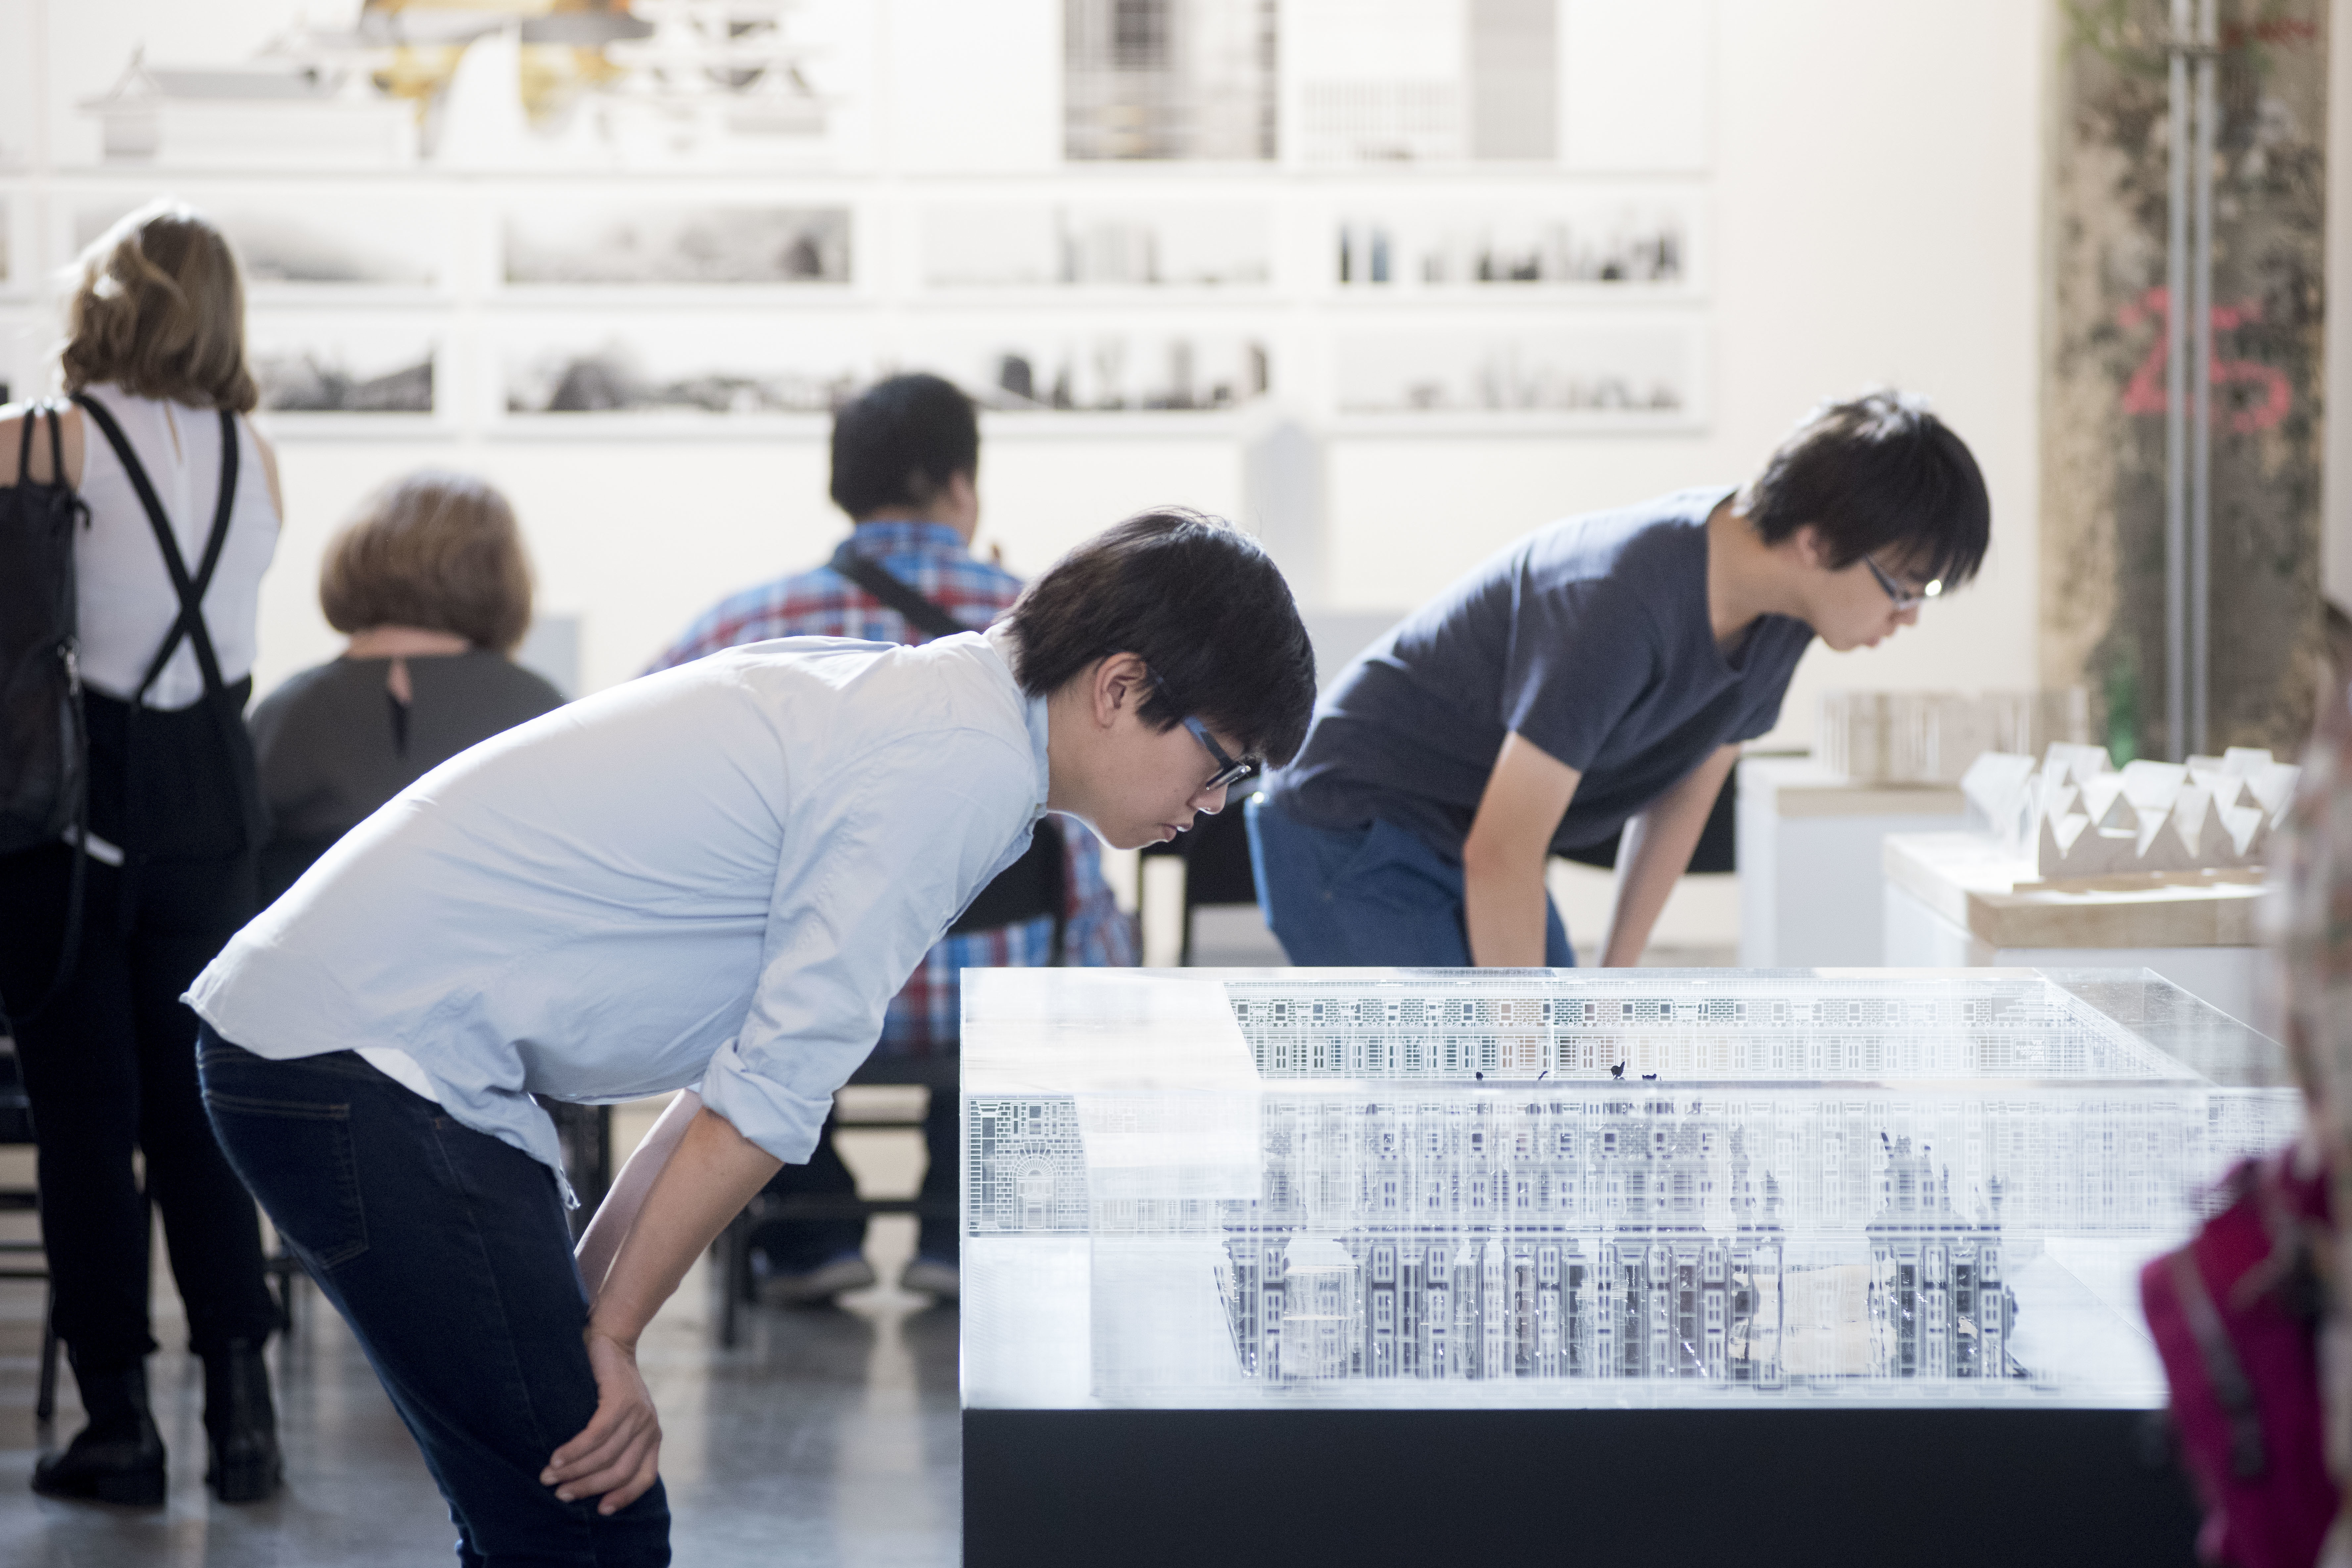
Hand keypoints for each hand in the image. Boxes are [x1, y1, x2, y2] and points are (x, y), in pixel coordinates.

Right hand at [542, 1328, 661, 1514]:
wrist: (610, 1340)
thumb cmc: (607, 1385)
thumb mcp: (618, 1420)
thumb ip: (614, 1446)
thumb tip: (586, 1481)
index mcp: (651, 1437)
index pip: (644, 1477)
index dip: (623, 1497)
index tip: (600, 1511)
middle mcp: (649, 1428)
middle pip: (620, 1471)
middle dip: (588, 1487)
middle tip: (560, 1494)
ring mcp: (638, 1413)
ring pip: (605, 1455)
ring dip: (574, 1471)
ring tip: (549, 1477)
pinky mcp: (621, 1399)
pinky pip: (597, 1434)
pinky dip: (575, 1450)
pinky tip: (557, 1459)